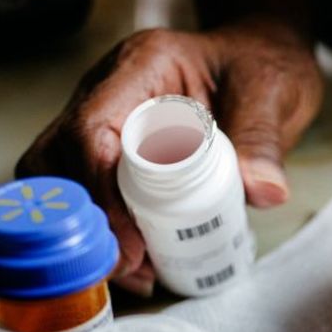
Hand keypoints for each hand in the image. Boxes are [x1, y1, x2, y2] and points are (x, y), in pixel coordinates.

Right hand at [18, 19, 321, 294]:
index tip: (131, 242)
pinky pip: (84, 191)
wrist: (260, 61)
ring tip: (136, 270)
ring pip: (59, 177)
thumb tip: (264, 191)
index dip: (101, 190)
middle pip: (58, 156)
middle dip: (85, 219)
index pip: (92, 127)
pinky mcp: (109, 149)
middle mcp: (108, 89)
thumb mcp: (272, 95)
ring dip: (88, 230)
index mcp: (141, 66)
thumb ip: (263, 140)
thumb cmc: (259, 68)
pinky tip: (136, 262)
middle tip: (128, 266)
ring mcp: (103, 118)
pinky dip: (101, 231)